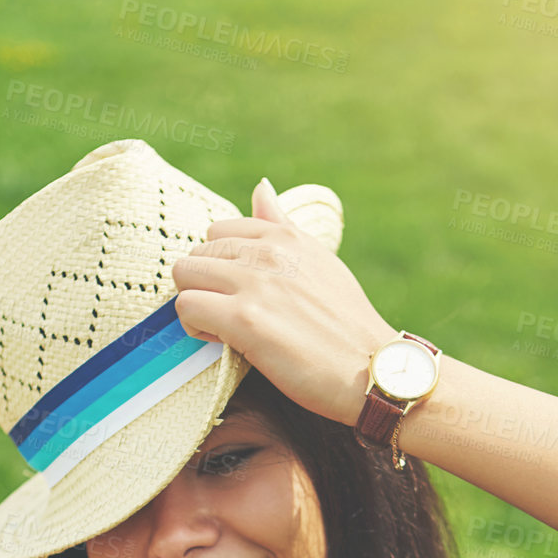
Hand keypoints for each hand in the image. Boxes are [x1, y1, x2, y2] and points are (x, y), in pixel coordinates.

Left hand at [170, 176, 395, 427]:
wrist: (372, 370)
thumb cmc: (347, 325)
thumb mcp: (320, 261)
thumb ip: (282, 227)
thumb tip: (261, 188)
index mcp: (284, 236)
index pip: (218, 233)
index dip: (220, 267)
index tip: (238, 294)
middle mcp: (267, 252)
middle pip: (196, 255)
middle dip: (205, 287)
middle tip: (229, 316)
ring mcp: (255, 283)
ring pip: (185, 276)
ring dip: (196, 305)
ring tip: (223, 329)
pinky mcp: (244, 320)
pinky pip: (187, 308)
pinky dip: (195, 328)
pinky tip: (222, 341)